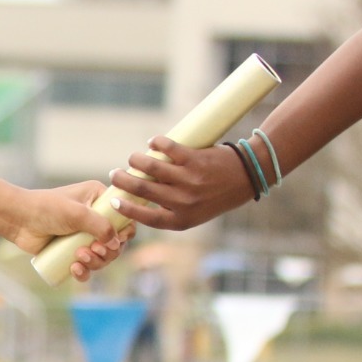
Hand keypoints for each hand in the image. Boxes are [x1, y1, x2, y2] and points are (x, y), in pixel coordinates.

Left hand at [7, 181, 131, 282]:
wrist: (18, 219)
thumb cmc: (46, 208)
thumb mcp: (77, 213)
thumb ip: (101, 225)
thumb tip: (116, 244)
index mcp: (99, 200)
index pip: (124, 220)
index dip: (124, 234)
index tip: (113, 241)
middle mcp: (95, 218)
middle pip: (116, 244)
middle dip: (107, 252)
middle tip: (92, 250)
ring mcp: (83, 236)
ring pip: (102, 257)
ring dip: (96, 262)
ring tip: (79, 258)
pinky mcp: (71, 251)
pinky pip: (85, 267)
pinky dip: (84, 272)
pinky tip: (75, 270)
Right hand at [107, 136, 255, 230]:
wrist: (248, 177)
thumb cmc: (216, 196)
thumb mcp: (195, 212)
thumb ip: (170, 210)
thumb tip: (136, 199)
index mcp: (183, 219)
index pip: (147, 218)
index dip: (127, 210)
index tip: (114, 201)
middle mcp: (185, 201)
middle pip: (143, 189)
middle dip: (123, 180)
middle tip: (115, 174)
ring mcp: (190, 180)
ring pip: (151, 166)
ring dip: (135, 160)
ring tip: (133, 159)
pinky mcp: (195, 160)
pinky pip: (167, 148)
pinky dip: (156, 143)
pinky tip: (153, 142)